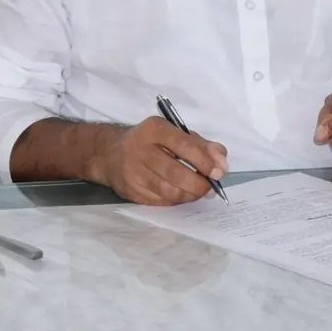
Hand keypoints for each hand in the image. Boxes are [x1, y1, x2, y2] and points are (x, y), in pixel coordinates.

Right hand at [97, 117, 228, 205]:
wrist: (109, 153)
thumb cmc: (150, 141)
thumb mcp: (173, 133)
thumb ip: (201, 145)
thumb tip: (222, 162)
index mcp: (155, 129)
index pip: (184, 146)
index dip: (204, 161)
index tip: (218, 172)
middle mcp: (140, 149)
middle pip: (176, 173)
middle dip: (199, 184)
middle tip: (210, 188)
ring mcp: (133, 172)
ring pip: (169, 191)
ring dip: (189, 195)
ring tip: (197, 191)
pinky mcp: (130, 191)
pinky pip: (160, 201)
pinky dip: (176, 200)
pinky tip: (180, 194)